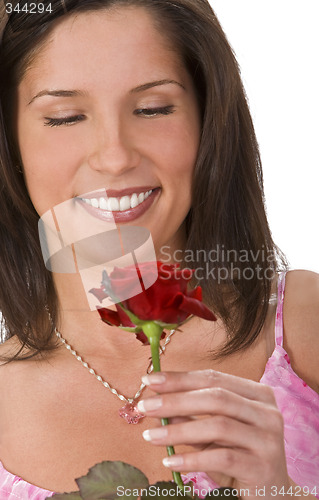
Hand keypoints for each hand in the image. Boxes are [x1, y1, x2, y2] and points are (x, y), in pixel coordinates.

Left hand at [138, 369, 291, 498]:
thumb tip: (156, 403)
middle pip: (216, 398)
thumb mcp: (212, 434)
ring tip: (150, 436)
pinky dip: (192, 459)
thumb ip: (190, 417)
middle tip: (145, 406)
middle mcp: (268, 412)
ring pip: (218, 426)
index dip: (180, 378)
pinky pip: (222, 458)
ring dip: (178, 430)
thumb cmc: (239, 457)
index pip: (213, 378)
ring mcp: (268, 438)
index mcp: (257, 394)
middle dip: (175, 400)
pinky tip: (170, 461)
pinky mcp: (263, 466)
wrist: (272, 494)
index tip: (149, 379)